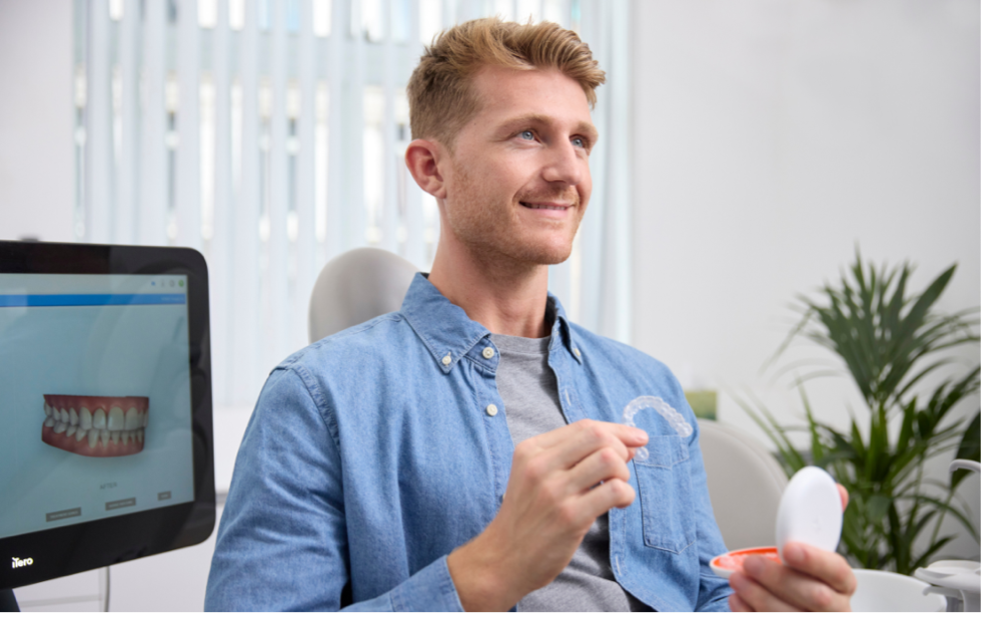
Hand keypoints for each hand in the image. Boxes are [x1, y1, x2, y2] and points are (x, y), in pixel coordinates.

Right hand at [448, 420, 647, 612]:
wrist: (503, 559)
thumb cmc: (527, 516)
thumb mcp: (536, 476)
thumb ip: (574, 457)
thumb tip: (627, 444)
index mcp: (531, 450)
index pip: (584, 426)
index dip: (617, 430)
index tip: (637, 438)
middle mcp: (540, 465)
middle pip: (598, 436)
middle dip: (621, 448)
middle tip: (621, 470)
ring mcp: (554, 491)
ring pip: (609, 460)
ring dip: (623, 473)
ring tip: (616, 488)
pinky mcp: (570, 517)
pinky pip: (614, 491)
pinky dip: (626, 495)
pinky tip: (618, 505)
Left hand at [729, 485, 856, 613]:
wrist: (798, 610)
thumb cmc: (805, 579)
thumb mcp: (816, 552)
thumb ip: (822, 524)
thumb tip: (836, 489)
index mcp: (843, 585)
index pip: (838, 572)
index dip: (815, 560)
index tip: (788, 548)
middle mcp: (835, 610)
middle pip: (815, 598)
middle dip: (779, 578)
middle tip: (749, 563)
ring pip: (791, 616)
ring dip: (759, 596)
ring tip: (736, 578)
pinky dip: (749, 614)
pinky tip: (735, 599)